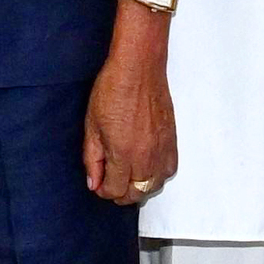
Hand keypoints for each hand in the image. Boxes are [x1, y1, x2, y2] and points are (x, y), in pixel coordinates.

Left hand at [82, 46, 178, 206]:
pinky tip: (147, 167)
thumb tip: (94, 182)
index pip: (115, 190)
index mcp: (122, 154)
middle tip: (110, 183)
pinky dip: (158, 175)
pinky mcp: (172, 141)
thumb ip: (92, 159)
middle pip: (137, 193)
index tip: (98, 183)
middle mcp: (145, 156)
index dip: (103, 191)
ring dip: (140, 187)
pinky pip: (169, 170)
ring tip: (128, 177)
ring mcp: (162, 149)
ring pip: (155, 185)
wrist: (139, 69)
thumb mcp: (92, 126)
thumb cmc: (113, 91)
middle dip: (121, 194)